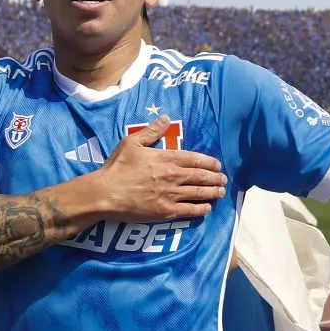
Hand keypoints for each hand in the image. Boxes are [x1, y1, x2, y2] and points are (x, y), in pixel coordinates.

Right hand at [91, 114, 226, 221]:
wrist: (106, 193)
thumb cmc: (117, 166)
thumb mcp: (132, 142)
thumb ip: (151, 131)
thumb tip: (166, 118)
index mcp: (166, 158)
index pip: (194, 158)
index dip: (209, 162)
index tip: (217, 165)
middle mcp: (173, 176)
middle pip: (201, 176)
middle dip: (215, 178)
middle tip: (223, 179)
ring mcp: (171, 195)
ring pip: (199, 193)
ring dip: (213, 192)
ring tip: (221, 192)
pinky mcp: (166, 212)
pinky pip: (189, 210)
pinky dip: (201, 209)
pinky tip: (207, 208)